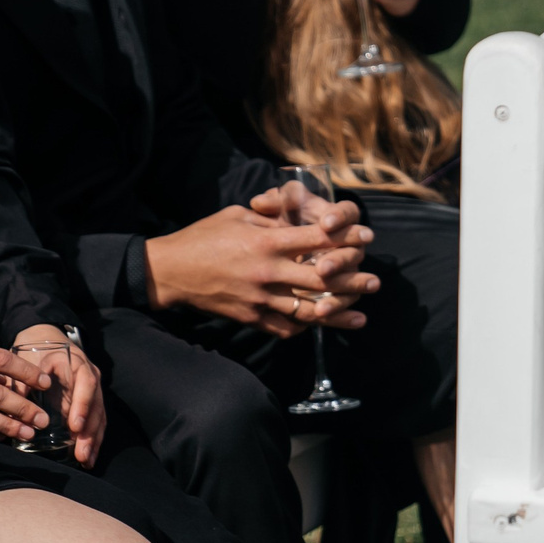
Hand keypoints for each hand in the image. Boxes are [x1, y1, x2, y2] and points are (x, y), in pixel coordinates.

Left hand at [13, 325, 103, 464]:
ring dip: (93, 440)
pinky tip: (88, 457)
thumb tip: (16, 405)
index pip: (86, 386)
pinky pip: (96, 422)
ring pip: (99, 417)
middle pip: (96, 407)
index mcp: (78, 364)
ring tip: (86, 460)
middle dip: (89, 433)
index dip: (82, 406)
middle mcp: (91, 377)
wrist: (44, 338)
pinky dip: (93, 440)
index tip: (75, 426)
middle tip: (82, 453)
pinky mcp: (90, 402)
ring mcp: (93, 391)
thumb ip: (24, 381)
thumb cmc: (35, 350)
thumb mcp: (29, 359)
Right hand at [218, 192, 382, 333]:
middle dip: (352, 280)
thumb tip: (298, 215)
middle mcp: (267, 271)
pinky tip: (320, 326)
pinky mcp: (251, 317)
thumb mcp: (237, 216)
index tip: (366, 238)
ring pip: (308, 310)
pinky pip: (285, 327)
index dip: (345, 238)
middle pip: (321, 279)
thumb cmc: (203, 237)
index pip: (316, 240)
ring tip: (360, 315)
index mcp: (266, 241)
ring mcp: (260, 298)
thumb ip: (271, 218)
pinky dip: (304, 327)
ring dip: (337, 313)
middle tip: (374, 282)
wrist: (169, 272)